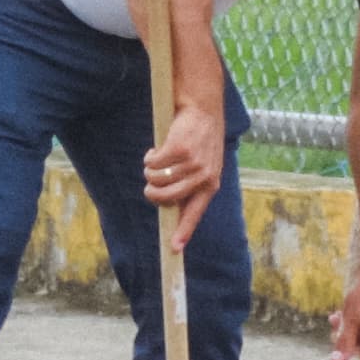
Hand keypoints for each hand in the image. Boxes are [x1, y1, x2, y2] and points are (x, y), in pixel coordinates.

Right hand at [143, 98, 225, 245]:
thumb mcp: (205, 165)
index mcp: (210, 185)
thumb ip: (190, 185)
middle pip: (165, 198)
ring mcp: (192, 163)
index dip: (183, 232)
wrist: (203, 110)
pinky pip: (152, 163)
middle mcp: (203, 177)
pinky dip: (149, 157)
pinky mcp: (179, 149)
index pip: (195, 214)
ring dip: (150, 171)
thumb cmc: (200, 140)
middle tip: (150, 182)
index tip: (174, 249)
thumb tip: (169, 206)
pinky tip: (156, 150)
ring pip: (155, 180)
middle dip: (151, 192)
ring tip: (157, 160)